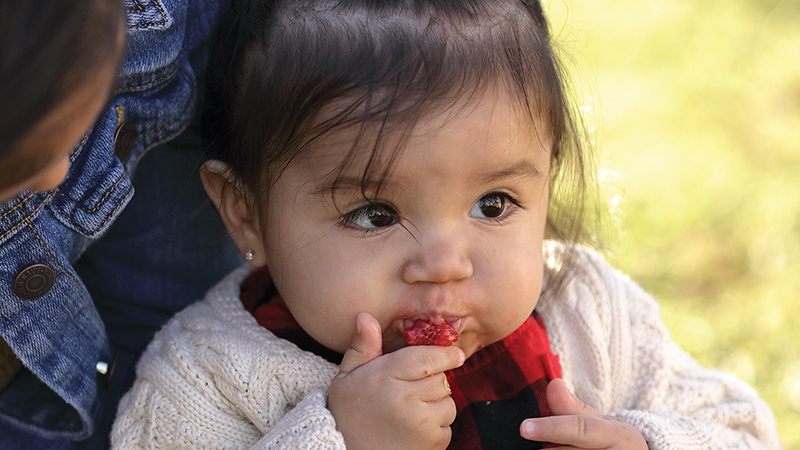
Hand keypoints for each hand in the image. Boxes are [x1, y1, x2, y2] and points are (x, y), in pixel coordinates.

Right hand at [328, 312, 464, 449]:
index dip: (446, 354)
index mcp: (385, 377)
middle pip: (441, 379)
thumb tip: (365, 316)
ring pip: (448, 403)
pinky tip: (414, 430)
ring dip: (437, 405)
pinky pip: (447, 427)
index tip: (456, 354)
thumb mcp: (347, 377)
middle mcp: (405, 399)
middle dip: (433, 381)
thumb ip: (362, 347)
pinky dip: (436, 427)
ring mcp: (421, 423)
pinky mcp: (431, 443)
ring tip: (411, 411)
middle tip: (412, 390)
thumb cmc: (347, 413)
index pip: (427, 357)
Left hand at [519, 378, 647, 449]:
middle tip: (531, 440)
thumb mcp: (600, 422)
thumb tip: (553, 385)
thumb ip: (573, 408)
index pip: (580, 429)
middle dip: (547, 448)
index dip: (551, 428)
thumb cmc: (613, 442)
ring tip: (547, 447)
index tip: (525, 428)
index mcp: (615, 435)